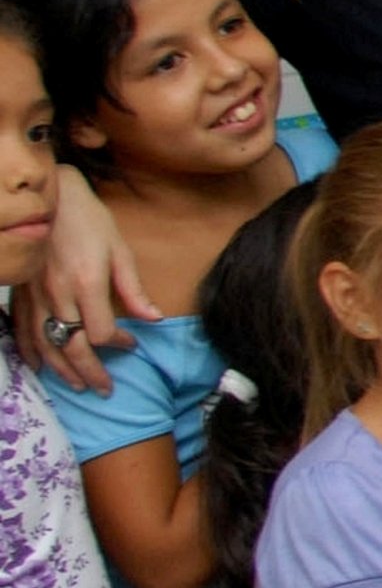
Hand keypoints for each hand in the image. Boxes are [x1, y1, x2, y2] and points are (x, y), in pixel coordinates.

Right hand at [12, 166, 159, 392]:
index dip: (119, 344)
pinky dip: (33, 353)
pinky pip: (23, 332)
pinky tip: (42, 367)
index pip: (102, 333)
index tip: (131, 343)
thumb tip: (154, 319)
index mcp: (87, 284)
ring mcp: (36, 296)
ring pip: (47, 345)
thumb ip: (134, 289)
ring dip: (64, 371)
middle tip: (105, 389)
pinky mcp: (22, 294)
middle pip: (74, 348)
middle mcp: (58, 295)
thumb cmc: (89, 220)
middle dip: (92, 373)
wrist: (49, 198)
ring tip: (80, 385)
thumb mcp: (119, 250)